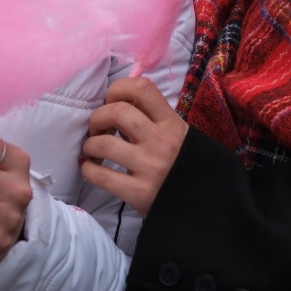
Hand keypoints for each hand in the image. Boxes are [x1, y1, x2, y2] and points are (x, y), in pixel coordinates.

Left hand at [79, 76, 187, 214]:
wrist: (202, 202)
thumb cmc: (183, 163)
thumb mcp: (176, 134)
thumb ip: (151, 119)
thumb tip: (114, 108)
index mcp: (170, 123)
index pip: (142, 88)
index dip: (118, 88)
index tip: (111, 101)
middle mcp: (159, 141)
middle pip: (117, 112)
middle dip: (97, 117)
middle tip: (97, 129)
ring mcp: (148, 167)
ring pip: (104, 144)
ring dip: (90, 144)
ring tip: (91, 150)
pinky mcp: (138, 193)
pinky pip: (101, 176)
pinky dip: (88, 170)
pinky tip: (89, 168)